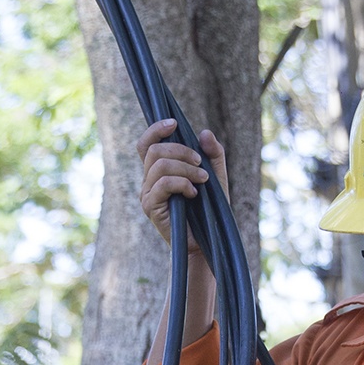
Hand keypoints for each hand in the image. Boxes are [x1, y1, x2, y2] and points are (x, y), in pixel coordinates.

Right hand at [138, 120, 227, 250]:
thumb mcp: (217, 177)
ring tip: (203, 180)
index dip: (156, 129)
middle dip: (181, 151)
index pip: (146, 144)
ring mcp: (147, 195)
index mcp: (158, 172)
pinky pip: (163, 184)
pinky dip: (182, 183)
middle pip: (154, 150)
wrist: (208, 241)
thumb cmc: (209, 211)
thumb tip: (204, 132)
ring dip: (186, 168)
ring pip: (160, 165)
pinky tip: (194, 193)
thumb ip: (213, 154)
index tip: (174, 123)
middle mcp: (148, 181)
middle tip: (201, 164)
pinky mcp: (150, 208)